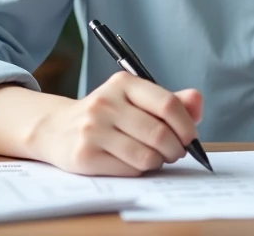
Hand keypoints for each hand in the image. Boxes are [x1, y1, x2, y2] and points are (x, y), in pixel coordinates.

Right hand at [29, 72, 202, 175]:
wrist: (56, 128)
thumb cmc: (106, 114)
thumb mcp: (135, 100)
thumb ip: (170, 101)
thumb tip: (198, 103)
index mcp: (123, 84)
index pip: (168, 104)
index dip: (186, 125)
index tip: (191, 136)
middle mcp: (106, 103)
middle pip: (160, 134)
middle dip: (176, 149)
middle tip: (176, 152)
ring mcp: (93, 130)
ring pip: (147, 156)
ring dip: (159, 161)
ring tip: (156, 157)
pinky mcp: (85, 155)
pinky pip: (129, 170)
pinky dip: (140, 170)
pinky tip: (133, 162)